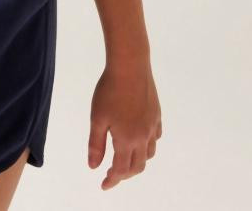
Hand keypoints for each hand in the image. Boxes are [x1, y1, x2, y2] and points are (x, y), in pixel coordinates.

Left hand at [88, 60, 161, 189]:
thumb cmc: (109, 91)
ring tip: (125, 158)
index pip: (121, 170)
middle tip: (111, 174)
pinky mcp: (157, 113)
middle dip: (124, 174)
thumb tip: (94, 166)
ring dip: (138, 161)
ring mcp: (152, 125)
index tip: (103, 184)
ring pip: (150, 153)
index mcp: (127, 140)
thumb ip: (96, 144)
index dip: (112, 180)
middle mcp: (143, 136)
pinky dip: (148, 145)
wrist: (130, 66)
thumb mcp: (97, 118)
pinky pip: (156, 137)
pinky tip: (140, 138)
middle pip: (137, 166)